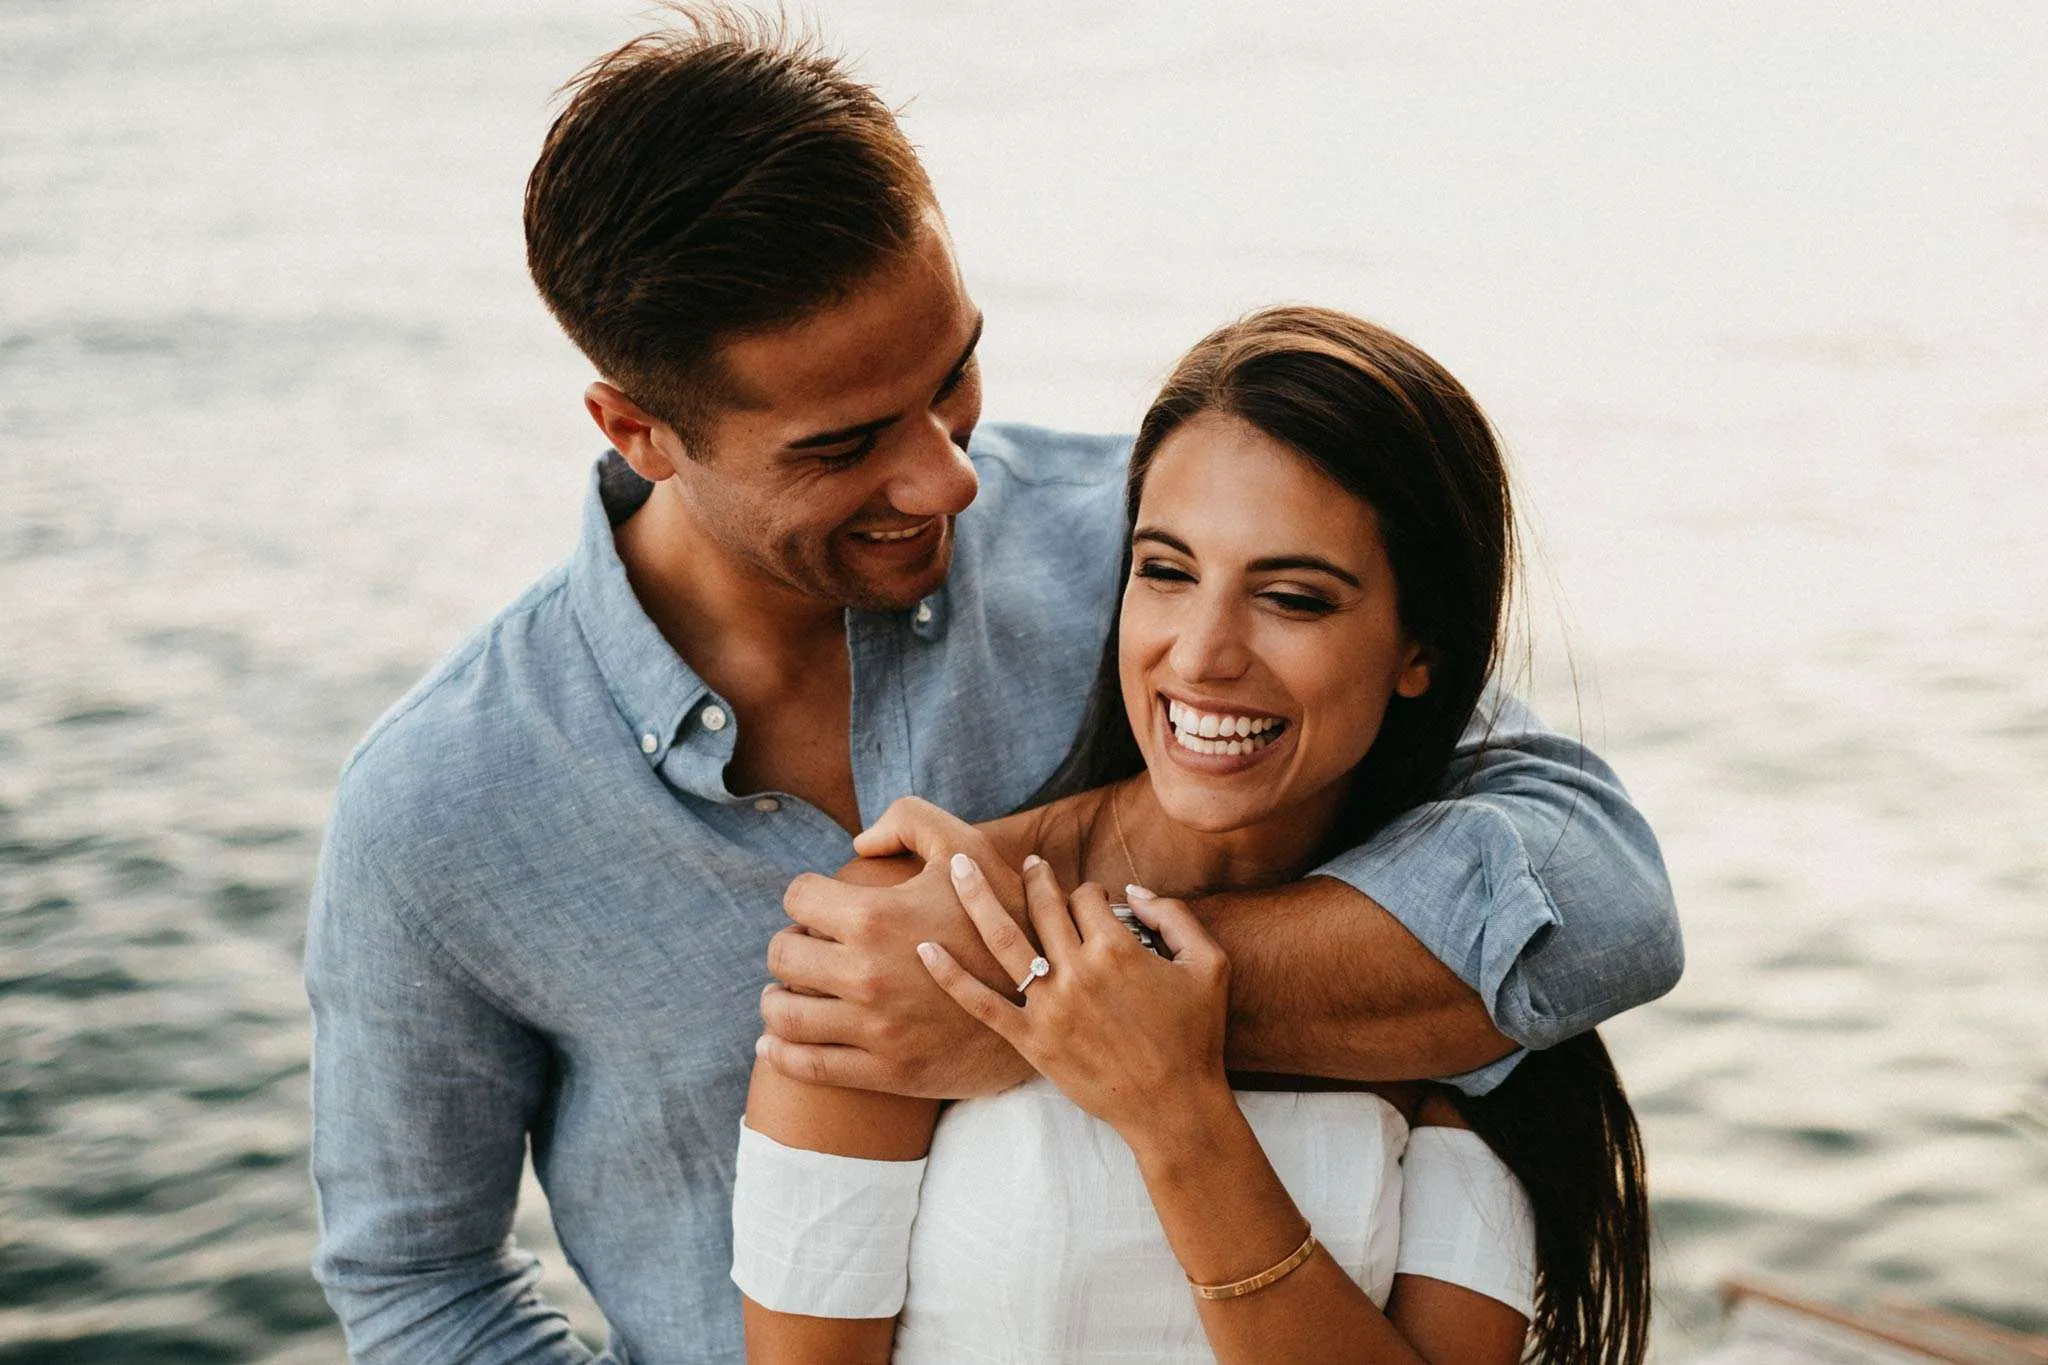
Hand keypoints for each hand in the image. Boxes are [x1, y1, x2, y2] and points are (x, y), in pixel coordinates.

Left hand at [759, 799, 1033, 1098]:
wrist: (1046, 1001)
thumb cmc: (1002, 917)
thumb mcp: (967, 847)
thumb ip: (910, 818)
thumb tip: (858, 843)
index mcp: (876, 916)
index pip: (797, 897)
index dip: (806, 895)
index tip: (819, 906)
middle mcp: (865, 974)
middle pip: (781, 954)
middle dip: (790, 944)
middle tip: (810, 947)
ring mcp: (872, 1027)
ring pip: (783, 1012)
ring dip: (778, 998)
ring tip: (790, 992)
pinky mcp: (884, 1071)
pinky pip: (808, 1066)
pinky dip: (780, 1053)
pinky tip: (774, 1043)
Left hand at [917, 857, 1232, 1138]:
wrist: (1174, 1107)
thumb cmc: (1196, 1036)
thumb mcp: (1210, 964)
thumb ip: (1175, 916)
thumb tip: (1133, 891)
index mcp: (1118, 948)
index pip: (1087, 898)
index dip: (1088, 893)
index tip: (1090, 900)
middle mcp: (1078, 971)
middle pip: (1043, 908)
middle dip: (1032, 879)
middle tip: (1024, 863)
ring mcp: (1049, 1007)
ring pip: (1004, 940)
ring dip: (978, 898)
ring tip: (958, 868)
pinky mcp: (1031, 1041)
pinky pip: (981, 1003)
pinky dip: (950, 976)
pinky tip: (925, 949)